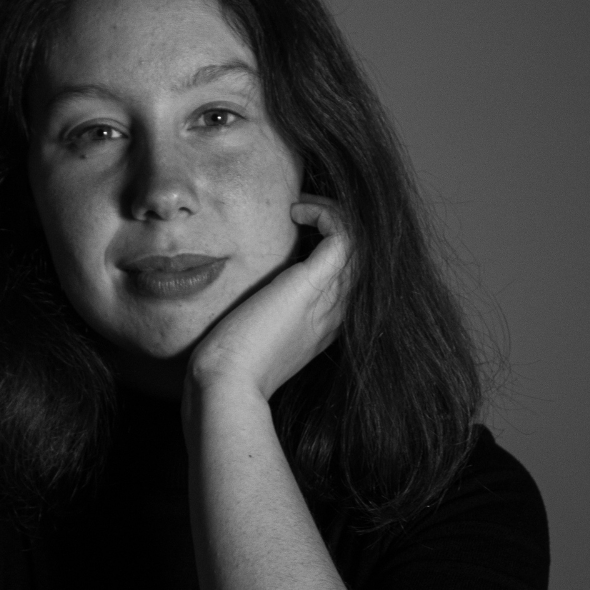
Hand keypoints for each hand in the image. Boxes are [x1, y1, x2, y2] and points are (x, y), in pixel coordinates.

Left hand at [186, 195, 350, 400]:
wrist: (228, 383)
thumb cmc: (230, 366)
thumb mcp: (256, 338)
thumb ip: (264, 318)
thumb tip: (250, 302)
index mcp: (325, 327)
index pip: (348, 279)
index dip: (333, 250)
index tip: (303, 232)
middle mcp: (336, 313)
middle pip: (362, 258)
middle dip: (340, 227)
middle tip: (308, 210)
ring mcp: (329, 299)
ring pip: (361, 243)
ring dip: (335, 214)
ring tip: (303, 205)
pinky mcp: (312, 284)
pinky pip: (343, 236)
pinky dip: (326, 214)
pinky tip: (297, 211)